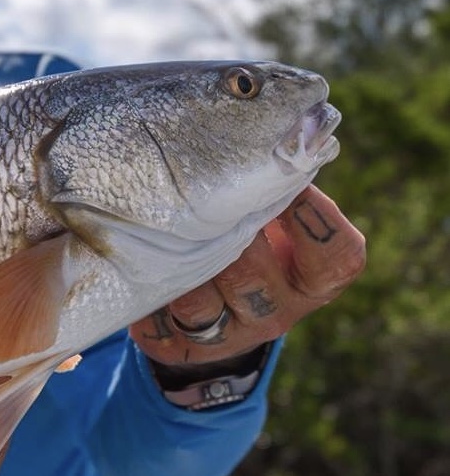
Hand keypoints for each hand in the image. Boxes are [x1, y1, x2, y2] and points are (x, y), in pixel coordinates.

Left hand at [131, 185, 365, 368]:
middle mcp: (277, 313)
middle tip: (200, 199)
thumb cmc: (248, 241)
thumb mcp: (273, 220)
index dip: (314, 216)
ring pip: (197, 300)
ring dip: (175, 263)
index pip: (337, 255)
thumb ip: (275, 190)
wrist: (211, 311)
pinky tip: (137, 268)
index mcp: (314, 281)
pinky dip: (144, 292)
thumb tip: (268, 127)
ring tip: (163, 234)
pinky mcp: (181, 348)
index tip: (285, 183)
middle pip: (250, 271)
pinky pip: (157, 319)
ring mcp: (229, 336)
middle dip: (220, 231)